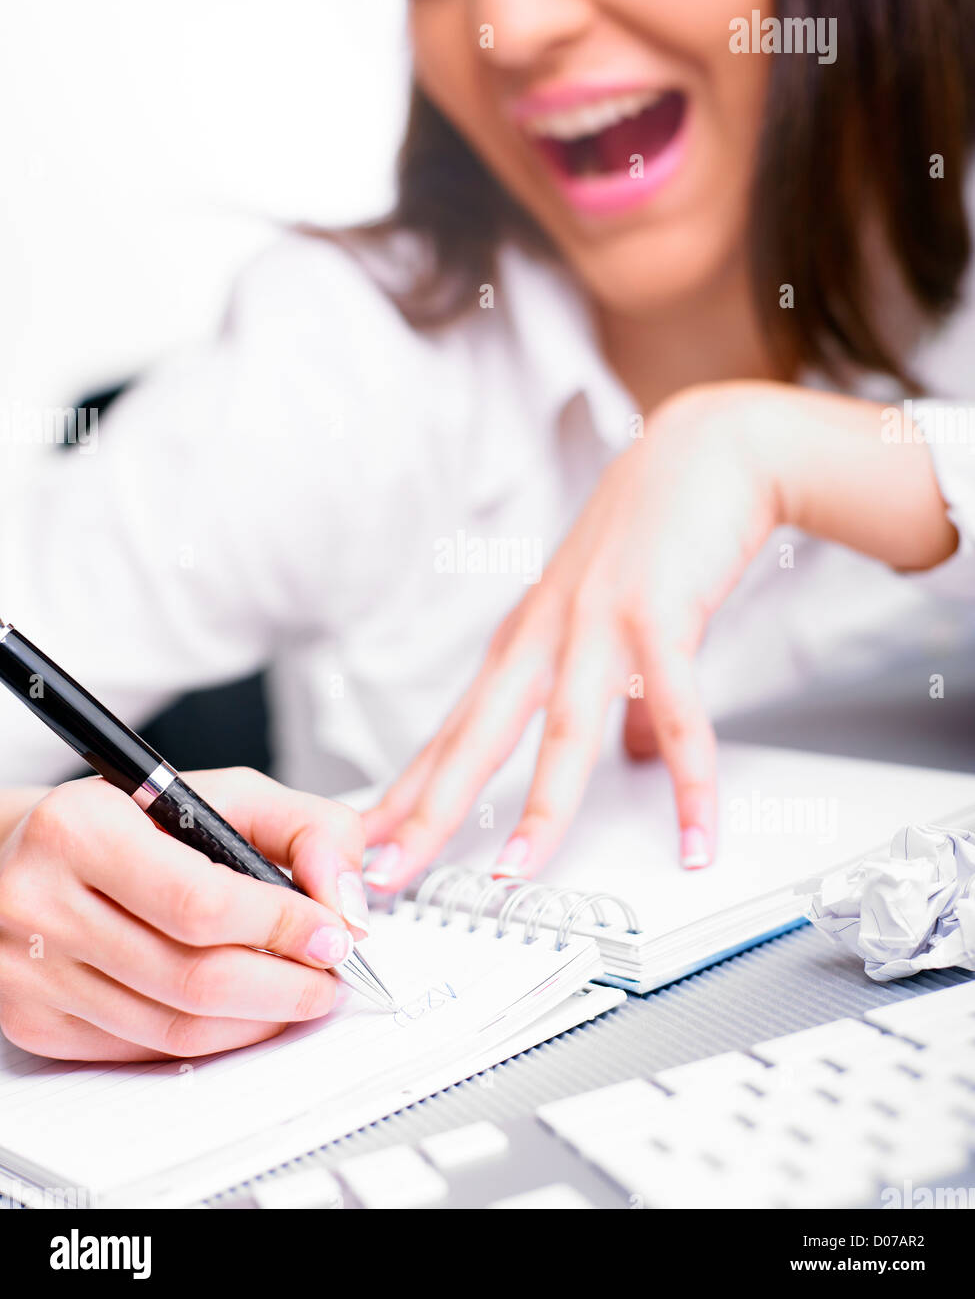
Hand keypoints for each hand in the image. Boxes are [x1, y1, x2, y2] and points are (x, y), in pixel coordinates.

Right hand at [0, 768, 368, 1060]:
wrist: (22, 854)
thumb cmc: (129, 819)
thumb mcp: (221, 792)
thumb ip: (304, 827)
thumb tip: (344, 900)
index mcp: (82, 829)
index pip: (201, 902)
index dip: (282, 928)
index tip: (335, 936)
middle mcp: (42, 901)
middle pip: (193, 977)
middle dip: (286, 985)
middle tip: (330, 977)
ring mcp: (31, 972)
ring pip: (173, 1027)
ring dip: (258, 1020)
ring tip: (300, 994)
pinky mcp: (34, 1022)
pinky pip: (144, 1049)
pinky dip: (211, 1039)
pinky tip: (244, 1014)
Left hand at [364, 383, 788, 885]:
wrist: (707, 451)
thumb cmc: (651, 532)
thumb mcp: (608, 617)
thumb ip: (612, 695)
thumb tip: (628, 756)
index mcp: (525, 641)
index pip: (452, 732)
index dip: (409, 793)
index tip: (371, 845)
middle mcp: (546, 634)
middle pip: (475, 737)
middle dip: (427, 810)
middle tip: (388, 871)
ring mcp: (599, 623)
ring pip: (560, 731)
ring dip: (538, 808)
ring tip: (515, 873)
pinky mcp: (661, 615)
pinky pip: (674, 712)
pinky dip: (688, 779)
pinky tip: (693, 837)